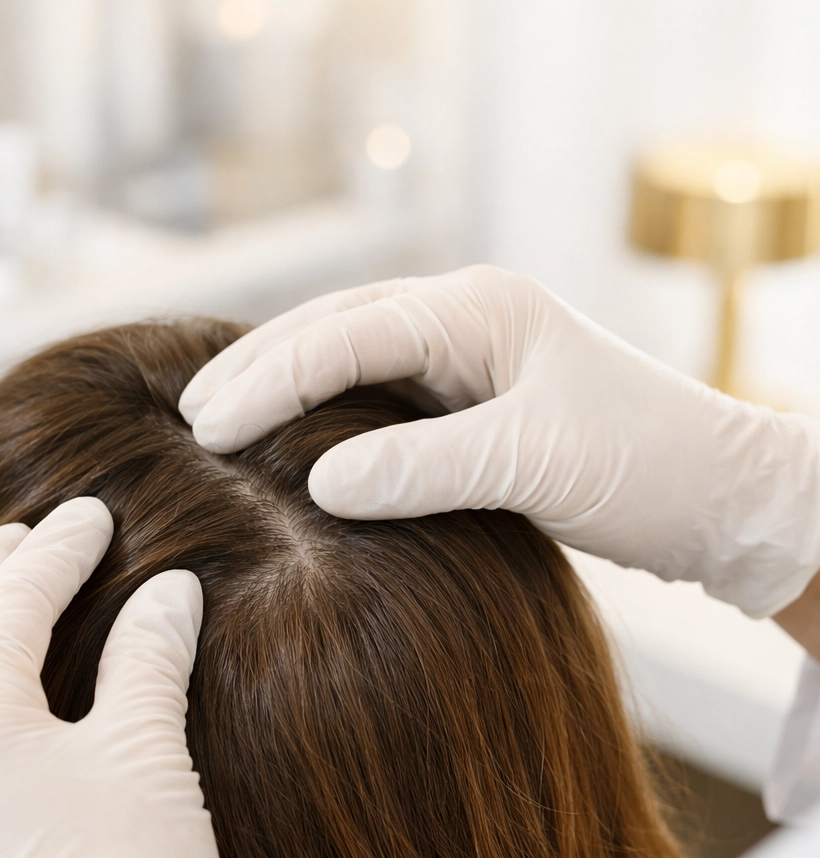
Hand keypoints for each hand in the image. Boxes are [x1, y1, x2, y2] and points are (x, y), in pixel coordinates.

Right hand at [180, 265, 819, 616]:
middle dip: (259, 368)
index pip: (348, 333)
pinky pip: (376, 395)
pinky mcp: (469, 400)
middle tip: (190, 414)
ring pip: (349, 356)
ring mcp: (465, 356)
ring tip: (216, 418)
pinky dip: (324, 413)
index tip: (209, 427)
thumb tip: (316, 483)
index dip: (273, 379)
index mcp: (479, 309)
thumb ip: (423, 468)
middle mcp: (464, 319)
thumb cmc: (645, 467)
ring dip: (283, 385)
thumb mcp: (532, 463)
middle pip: (334, 327)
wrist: (719, 497)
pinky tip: (288, 438)